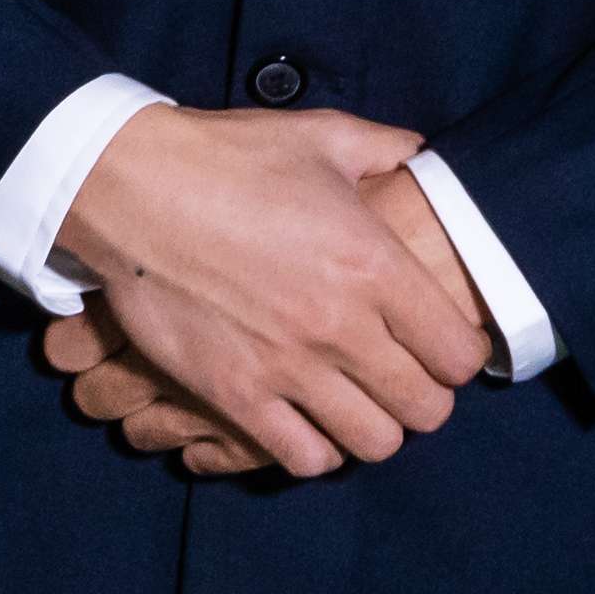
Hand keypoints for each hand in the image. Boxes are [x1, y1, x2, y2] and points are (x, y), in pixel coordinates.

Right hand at [51, 106, 493, 480]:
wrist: (133, 189)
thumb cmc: (230, 158)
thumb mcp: (323, 136)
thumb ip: (388, 148)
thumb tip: (422, 155)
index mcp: (374, 264)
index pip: (459, 352)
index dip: (460, 355)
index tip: (444, 346)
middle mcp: (341, 325)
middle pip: (425, 408)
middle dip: (426, 399)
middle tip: (405, 380)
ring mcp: (286, 367)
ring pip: (372, 443)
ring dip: (375, 428)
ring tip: (360, 405)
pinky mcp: (234, 394)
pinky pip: (301, 457)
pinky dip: (315, 450)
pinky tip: (309, 422)